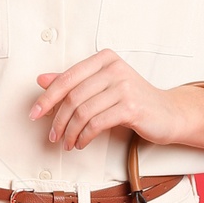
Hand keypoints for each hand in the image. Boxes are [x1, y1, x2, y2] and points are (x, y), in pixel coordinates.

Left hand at [30, 52, 185, 150]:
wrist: (168, 113)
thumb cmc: (134, 100)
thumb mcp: (102, 86)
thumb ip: (74, 82)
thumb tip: (42, 80)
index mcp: (105, 59)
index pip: (67, 78)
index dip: (47, 98)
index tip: (35, 113)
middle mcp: (114, 68)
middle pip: (73, 96)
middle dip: (58, 120)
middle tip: (53, 136)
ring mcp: (124, 86)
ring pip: (83, 112)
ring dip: (70, 132)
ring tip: (67, 143)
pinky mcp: (131, 107)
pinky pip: (97, 123)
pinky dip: (84, 136)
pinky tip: (81, 143)